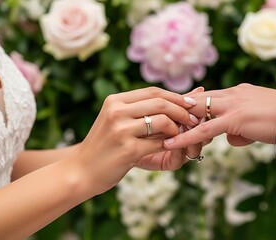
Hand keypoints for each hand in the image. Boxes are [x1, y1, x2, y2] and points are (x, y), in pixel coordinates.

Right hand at [65, 87, 201, 195]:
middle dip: (183, 111)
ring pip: (163, 121)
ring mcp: (121, 130)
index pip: (153, 92)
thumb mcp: (119, 121)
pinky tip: (172, 148)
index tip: (191, 105)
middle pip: (160, 103)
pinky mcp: (127, 149)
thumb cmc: (106, 145)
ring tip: (181, 135)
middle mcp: (116, 111)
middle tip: (194, 120)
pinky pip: (159, 143)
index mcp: (115, 101)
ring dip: (178, 129)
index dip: (176, 97)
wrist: (81, 171)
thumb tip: (183, 96)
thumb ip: (144, 109)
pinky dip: (170, 145)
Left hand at [163, 83, 275, 148]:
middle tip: (164, 122)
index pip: (208, 96)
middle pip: (198, 100)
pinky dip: (187, 136)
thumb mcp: (258, 122)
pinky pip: (205, 128)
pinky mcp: (235, 118)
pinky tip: (173, 142)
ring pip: (198, 111)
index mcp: (239, 92)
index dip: (191, 106)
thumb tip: (231, 138)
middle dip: (180, 112)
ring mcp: (234, 104)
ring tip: (163, 133)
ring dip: (180, 123)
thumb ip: (241, 127)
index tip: (177, 114)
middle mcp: (233, 94)